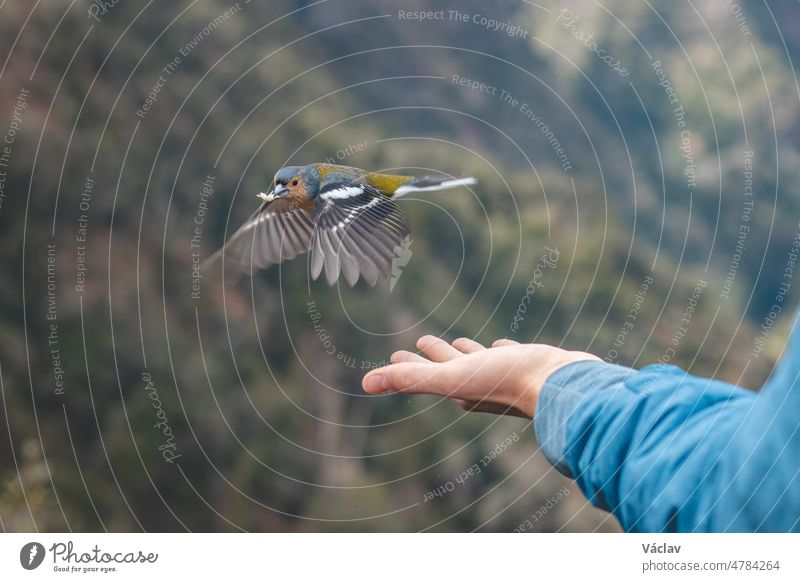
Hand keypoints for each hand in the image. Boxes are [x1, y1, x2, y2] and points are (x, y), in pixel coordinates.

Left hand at [362, 336, 600, 418]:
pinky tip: (501, 345)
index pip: (425, 374)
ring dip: (465, 352)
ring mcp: (506, 376)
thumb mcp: (453, 377)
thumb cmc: (507, 381)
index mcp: (459, 389)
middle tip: (420, 342)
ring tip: (458, 342)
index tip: (394, 355)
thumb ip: (411, 379)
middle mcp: (480, 385)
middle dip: (433, 356)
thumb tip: (364, 383)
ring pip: (478, 361)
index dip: (408, 365)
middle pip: (449, 367)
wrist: (563, 385)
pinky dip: (499, 351)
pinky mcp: (529, 366)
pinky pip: (508, 357)